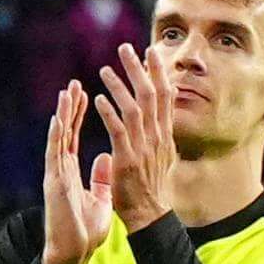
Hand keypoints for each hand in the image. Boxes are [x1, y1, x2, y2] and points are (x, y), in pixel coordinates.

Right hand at [37, 89, 113, 263]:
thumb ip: (100, 177)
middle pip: (65, 132)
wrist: (74, 254)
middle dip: (70, 107)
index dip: (79, 115)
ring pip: (58, 139)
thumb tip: (106, 157)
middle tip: (74, 84)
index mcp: (70, 172)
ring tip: (67, 92)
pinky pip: (56, 156)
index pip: (74, 136)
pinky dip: (57, 137)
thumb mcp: (99, 198)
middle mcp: (61, 169)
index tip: (85, 93)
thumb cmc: (85, 231)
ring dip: (63, 115)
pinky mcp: (55, 185)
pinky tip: (60, 119)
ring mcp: (56, 175)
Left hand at [92, 40, 179, 232]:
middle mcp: (157, 137)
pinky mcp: (127, 159)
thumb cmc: (152, 187)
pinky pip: (118, 130)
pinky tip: (98, 99)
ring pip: (134, 108)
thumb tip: (162, 120)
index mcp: (164, 135)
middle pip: (151, 95)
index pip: (165, 96)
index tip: (151, 51)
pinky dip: (109, 112)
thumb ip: (160, 136)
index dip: (158, 72)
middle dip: (139, 69)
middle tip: (126, 48)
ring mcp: (143, 147)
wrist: (149, 215)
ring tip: (105, 69)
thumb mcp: (163, 156)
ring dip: (120, 86)